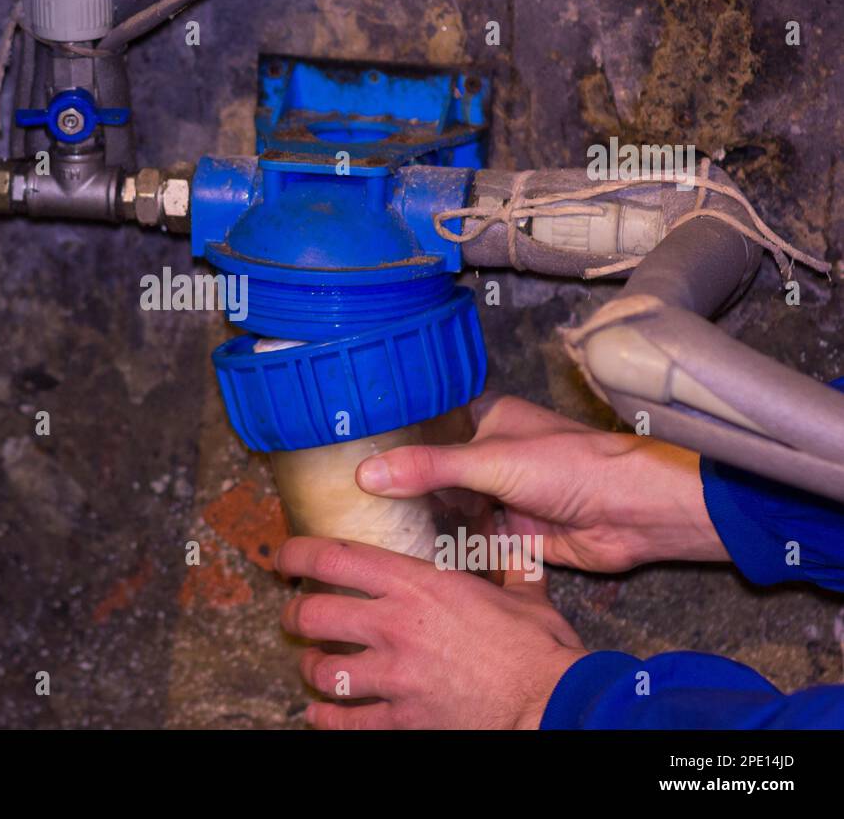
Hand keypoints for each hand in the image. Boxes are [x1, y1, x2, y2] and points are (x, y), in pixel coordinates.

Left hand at [276, 536, 585, 728]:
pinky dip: (326, 719)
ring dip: (310, 667)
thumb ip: (511, 567)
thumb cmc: (539, 650)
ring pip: (322, 669)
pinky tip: (322, 715)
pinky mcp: (401, 720)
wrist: (552, 705)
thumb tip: (517, 542)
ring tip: (312, 666)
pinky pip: (345, 721)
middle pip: (313, 613)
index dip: (297, 553)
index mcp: (418, 586)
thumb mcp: (524, 597)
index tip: (285, 557)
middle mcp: (395, 626)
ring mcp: (394, 676)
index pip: (334, 557)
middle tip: (296, 616)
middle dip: (295, 615)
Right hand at [355, 394, 727, 572]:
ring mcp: (500, 497)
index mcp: (487, 420)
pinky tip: (405, 559)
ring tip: (364, 531)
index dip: (393, 436)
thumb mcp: (491, 461)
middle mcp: (490, 456)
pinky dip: (445, 551)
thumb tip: (365, 473)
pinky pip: (468, 543)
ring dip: (420, 521)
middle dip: (399, 486)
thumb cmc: (571, 467)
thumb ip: (429, 468)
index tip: (345, 450)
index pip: (429, 422)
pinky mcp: (512, 536)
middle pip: (433, 471)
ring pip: (448, 509)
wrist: (634, 514)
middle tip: (345, 500)